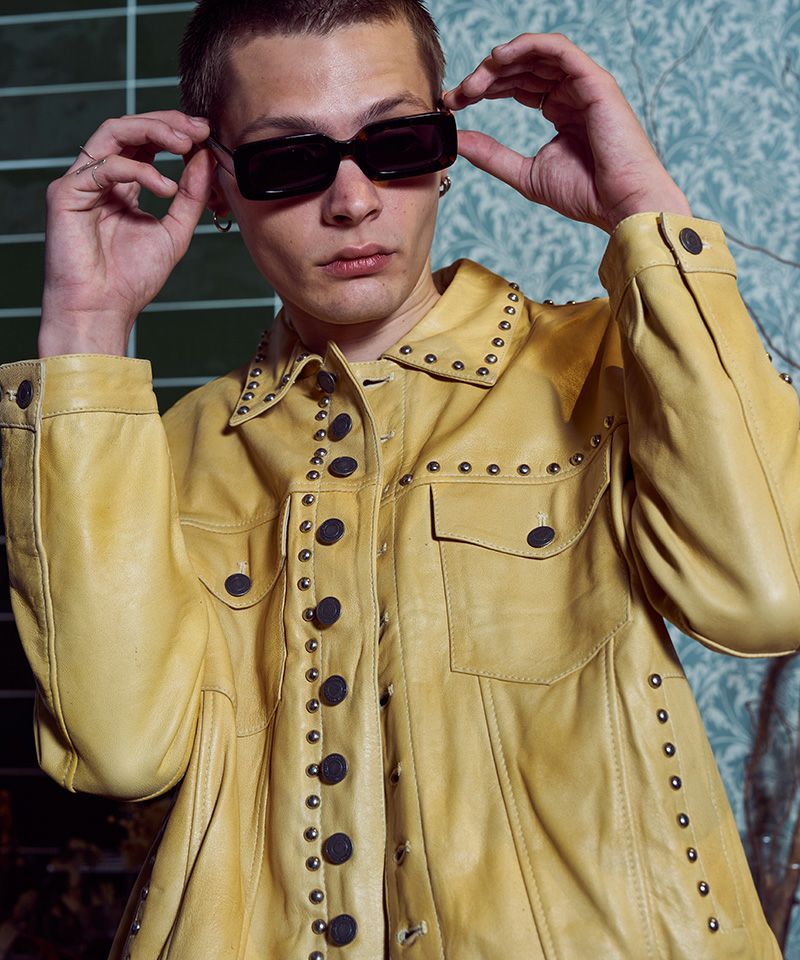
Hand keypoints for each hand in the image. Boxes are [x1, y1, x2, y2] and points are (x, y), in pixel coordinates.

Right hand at [40, 111, 213, 356]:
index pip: (146, 143)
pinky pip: (105, 166)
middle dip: (167, 123)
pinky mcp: (67, 192)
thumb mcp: (175, 233)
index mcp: (123, 186)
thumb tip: (206, 158)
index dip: (175, 131)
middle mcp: (100, 178)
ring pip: (114, 133)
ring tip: (186, 145)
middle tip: (199, 129)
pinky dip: (140, 171)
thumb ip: (191, 197)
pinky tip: (166, 188)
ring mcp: (81, 182)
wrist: (102, 310)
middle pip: (130, 128)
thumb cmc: (132, 279)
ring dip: (154, 132)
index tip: (207, 133)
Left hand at [443, 33, 691, 233]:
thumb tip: (457, 141)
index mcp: (560, 110)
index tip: (454, 103)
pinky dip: (526, 47)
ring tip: (473, 83)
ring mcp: (583, 85)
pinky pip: (557, 50)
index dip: (483, 89)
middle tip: (456, 95)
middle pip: (521, 68)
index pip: (516, 86)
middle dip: (484, 77)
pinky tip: (498, 60)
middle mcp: (571, 93)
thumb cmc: (585, 194)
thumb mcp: (525, 173)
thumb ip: (492, 155)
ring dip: (499, 63)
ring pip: (535, 54)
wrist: (619, 205)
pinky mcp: (593, 81)